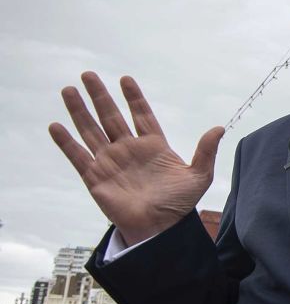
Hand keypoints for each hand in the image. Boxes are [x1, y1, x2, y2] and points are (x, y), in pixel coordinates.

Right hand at [48, 72, 223, 245]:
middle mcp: (129, 150)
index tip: (125, 79)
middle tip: (88, 75)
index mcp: (153, 146)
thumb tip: (219, 128)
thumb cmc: (179, 205)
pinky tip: (56, 125)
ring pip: (91, 130)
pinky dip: (66, 142)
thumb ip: (206, 151)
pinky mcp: (96, 177)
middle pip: (111, 116)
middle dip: (100, 96)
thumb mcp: (199, 176)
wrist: (160, 229)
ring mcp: (111, 162)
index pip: (141, 115)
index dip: (134, 98)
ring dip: (79, 111)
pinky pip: (78, 156)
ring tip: (69, 90)